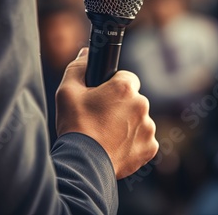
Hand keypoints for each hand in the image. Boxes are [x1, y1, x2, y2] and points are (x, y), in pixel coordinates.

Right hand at [55, 48, 158, 178]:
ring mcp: (148, 127)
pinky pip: (143, 139)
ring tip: (107, 135)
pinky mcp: (150, 147)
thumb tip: (86, 53)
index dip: (114, 86)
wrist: (83, 164)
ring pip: (139, 119)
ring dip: (128, 124)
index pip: (127, 78)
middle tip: (102, 118)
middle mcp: (141, 104)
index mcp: (125, 88)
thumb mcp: (67, 91)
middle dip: (121, 106)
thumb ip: (78, 67)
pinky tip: (116, 146)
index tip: (103, 98)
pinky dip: (133, 142)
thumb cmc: (75, 125)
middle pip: (134, 99)